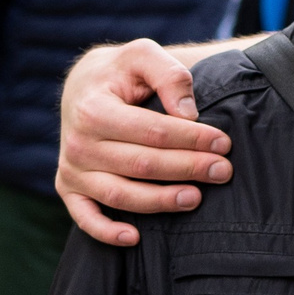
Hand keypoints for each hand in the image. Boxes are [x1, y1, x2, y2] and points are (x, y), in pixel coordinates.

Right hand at [55, 41, 231, 245]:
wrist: (84, 85)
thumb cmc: (121, 72)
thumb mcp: (144, 55)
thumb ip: (169, 75)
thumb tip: (188, 113)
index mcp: (93, 109)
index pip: (152, 132)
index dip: (191, 139)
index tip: (223, 142)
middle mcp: (77, 143)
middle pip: (141, 165)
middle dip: (188, 169)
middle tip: (223, 171)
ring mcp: (71, 169)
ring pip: (120, 195)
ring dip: (161, 202)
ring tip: (196, 198)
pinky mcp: (69, 188)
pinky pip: (84, 217)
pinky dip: (106, 232)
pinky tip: (135, 238)